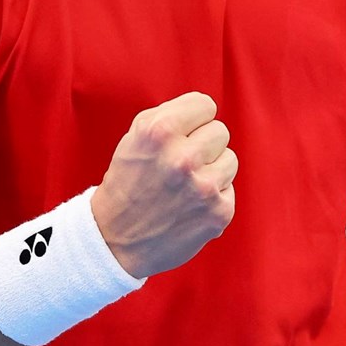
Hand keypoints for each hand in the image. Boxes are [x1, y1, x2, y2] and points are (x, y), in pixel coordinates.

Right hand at [91, 92, 237, 278]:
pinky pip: (229, 189)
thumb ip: (171, 116)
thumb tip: (207, 110)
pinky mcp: (219, 212)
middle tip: (180, 164)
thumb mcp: (135, 137)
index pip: (205, 105)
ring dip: (211, 170)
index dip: (193, 120)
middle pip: (220, 131)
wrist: (115, 241)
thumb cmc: (127, 183)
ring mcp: (204, 187)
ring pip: (230, 159)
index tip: (182, 135)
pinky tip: (190, 206)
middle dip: (203, 145)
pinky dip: (213, 197)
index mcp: (159, 131)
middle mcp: (183, 157)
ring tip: (185, 186)